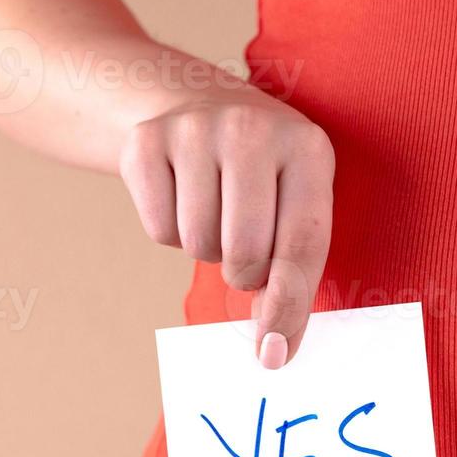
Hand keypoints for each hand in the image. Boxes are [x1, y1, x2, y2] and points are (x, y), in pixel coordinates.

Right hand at [118, 89, 334, 367]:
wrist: (193, 103)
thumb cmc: (262, 175)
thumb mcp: (296, 199)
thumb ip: (295, 267)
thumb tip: (273, 349)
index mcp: (309, 149)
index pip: (303, 246)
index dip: (288, 307)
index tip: (274, 354)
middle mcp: (254, 131)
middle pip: (246, 253)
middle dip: (244, 273)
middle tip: (246, 250)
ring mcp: (196, 131)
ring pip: (199, 245)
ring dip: (207, 249)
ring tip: (216, 210)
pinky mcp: (146, 142)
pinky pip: (160, 231)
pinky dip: (171, 233)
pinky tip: (184, 197)